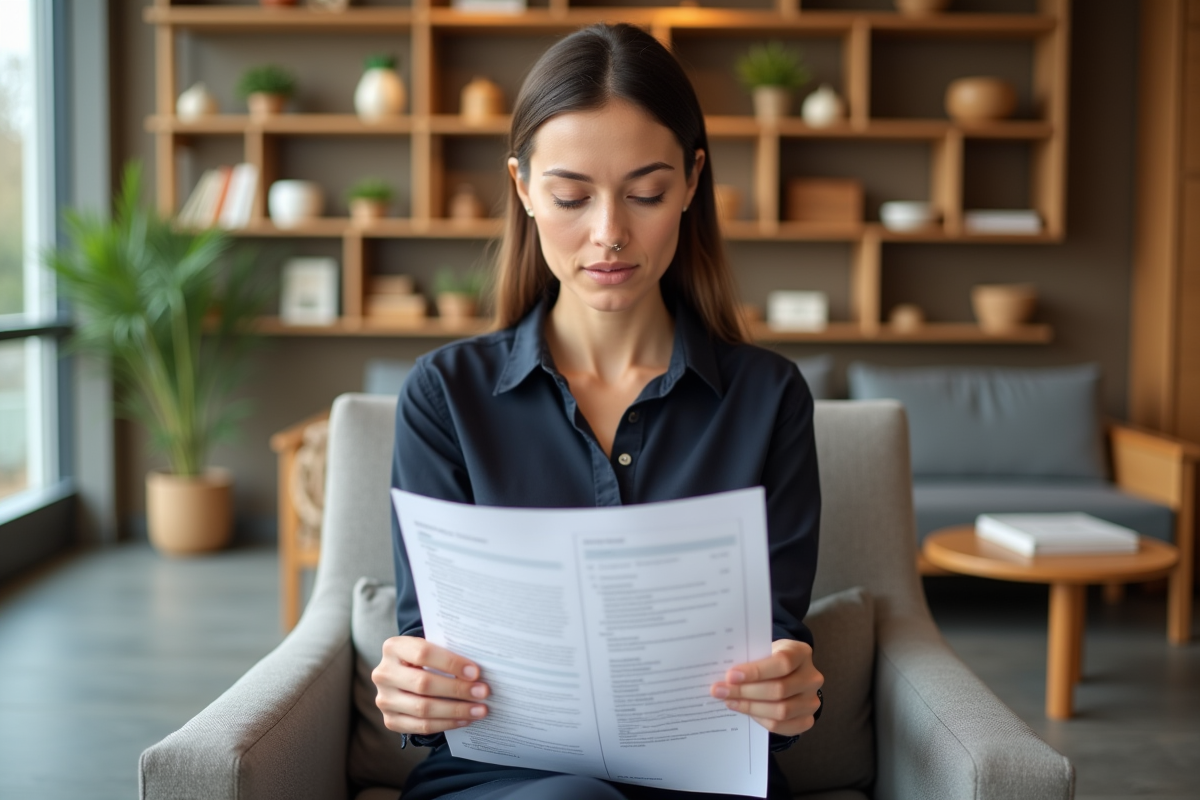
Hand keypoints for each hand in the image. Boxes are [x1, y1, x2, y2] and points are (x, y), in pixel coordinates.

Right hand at [372, 636, 489, 734]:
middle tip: (483, 692)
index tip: (475, 672)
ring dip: (456, 710)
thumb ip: (448, 654)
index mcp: (393, 647)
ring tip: (479, 709)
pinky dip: (446, 724)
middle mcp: (384, 673)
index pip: (423, 653)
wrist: (404, 675)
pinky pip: (421, 726)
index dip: (451, 663)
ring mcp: (384, 699)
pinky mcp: (390, 720)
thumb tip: (478, 672)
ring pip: (423, 709)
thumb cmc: (426, 659)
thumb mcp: (432, 648)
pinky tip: (464, 720)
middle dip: (457, 689)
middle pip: (423, 684)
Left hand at [710, 639, 822, 735]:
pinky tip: (744, 710)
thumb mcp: (763, 650)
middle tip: (720, 691)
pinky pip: (782, 726)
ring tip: (729, 701)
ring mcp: (812, 701)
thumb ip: (750, 659)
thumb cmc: (769, 659)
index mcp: (801, 653)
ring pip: (781, 711)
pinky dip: (760, 719)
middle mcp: (812, 677)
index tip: (731, 676)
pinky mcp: (807, 720)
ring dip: (750, 707)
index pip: (783, 662)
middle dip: (745, 692)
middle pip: (779, 689)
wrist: (788, 674)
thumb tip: (723, 675)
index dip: (756, 671)